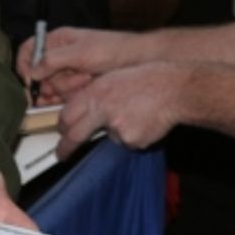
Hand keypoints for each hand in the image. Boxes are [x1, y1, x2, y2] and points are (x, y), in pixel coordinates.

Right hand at [16, 25, 150, 104]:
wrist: (138, 62)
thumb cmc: (113, 50)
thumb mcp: (81, 53)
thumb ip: (53, 60)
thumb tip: (31, 72)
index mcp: (57, 40)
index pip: (27, 51)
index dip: (24, 67)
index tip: (30, 82)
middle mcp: (59, 55)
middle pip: (39, 76)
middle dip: (55, 82)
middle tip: (75, 80)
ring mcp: (68, 72)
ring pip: (53, 88)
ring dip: (69, 88)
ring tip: (88, 79)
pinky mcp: (76, 85)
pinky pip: (65, 96)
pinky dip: (75, 94)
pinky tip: (88, 86)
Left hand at [54, 62, 187, 158]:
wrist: (174, 89)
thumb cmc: (146, 80)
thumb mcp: (112, 79)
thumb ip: (93, 95)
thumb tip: (79, 114)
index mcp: (96, 93)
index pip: (67, 116)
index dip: (62, 127)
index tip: (60, 133)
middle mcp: (103, 110)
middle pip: (75, 135)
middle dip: (66, 148)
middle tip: (62, 155)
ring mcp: (117, 127)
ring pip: (108, 137)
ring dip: (116, 131)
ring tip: (135, 114)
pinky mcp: (131, 140)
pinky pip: (126, 142)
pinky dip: (132, 135)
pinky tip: (144, 121)